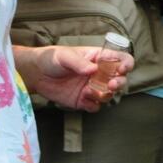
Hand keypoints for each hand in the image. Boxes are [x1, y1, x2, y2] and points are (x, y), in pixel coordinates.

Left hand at [14, 45, 133, 111]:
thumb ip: (79, 62)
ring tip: (88, 92)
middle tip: (111, 85)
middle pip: (119, 79)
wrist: (36, 74)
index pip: (120, 59)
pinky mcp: (83, 100)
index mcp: (98, 58)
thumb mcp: (65, 56)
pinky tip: (83, 100)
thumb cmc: (52, 58)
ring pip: (109, 94)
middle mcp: (99, 73)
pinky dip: (93, 105)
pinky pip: (95, 106)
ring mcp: (92, 87)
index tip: (122, 69)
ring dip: (104, 95)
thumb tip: (93, 70)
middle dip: (119, 83)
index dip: (126, 64)